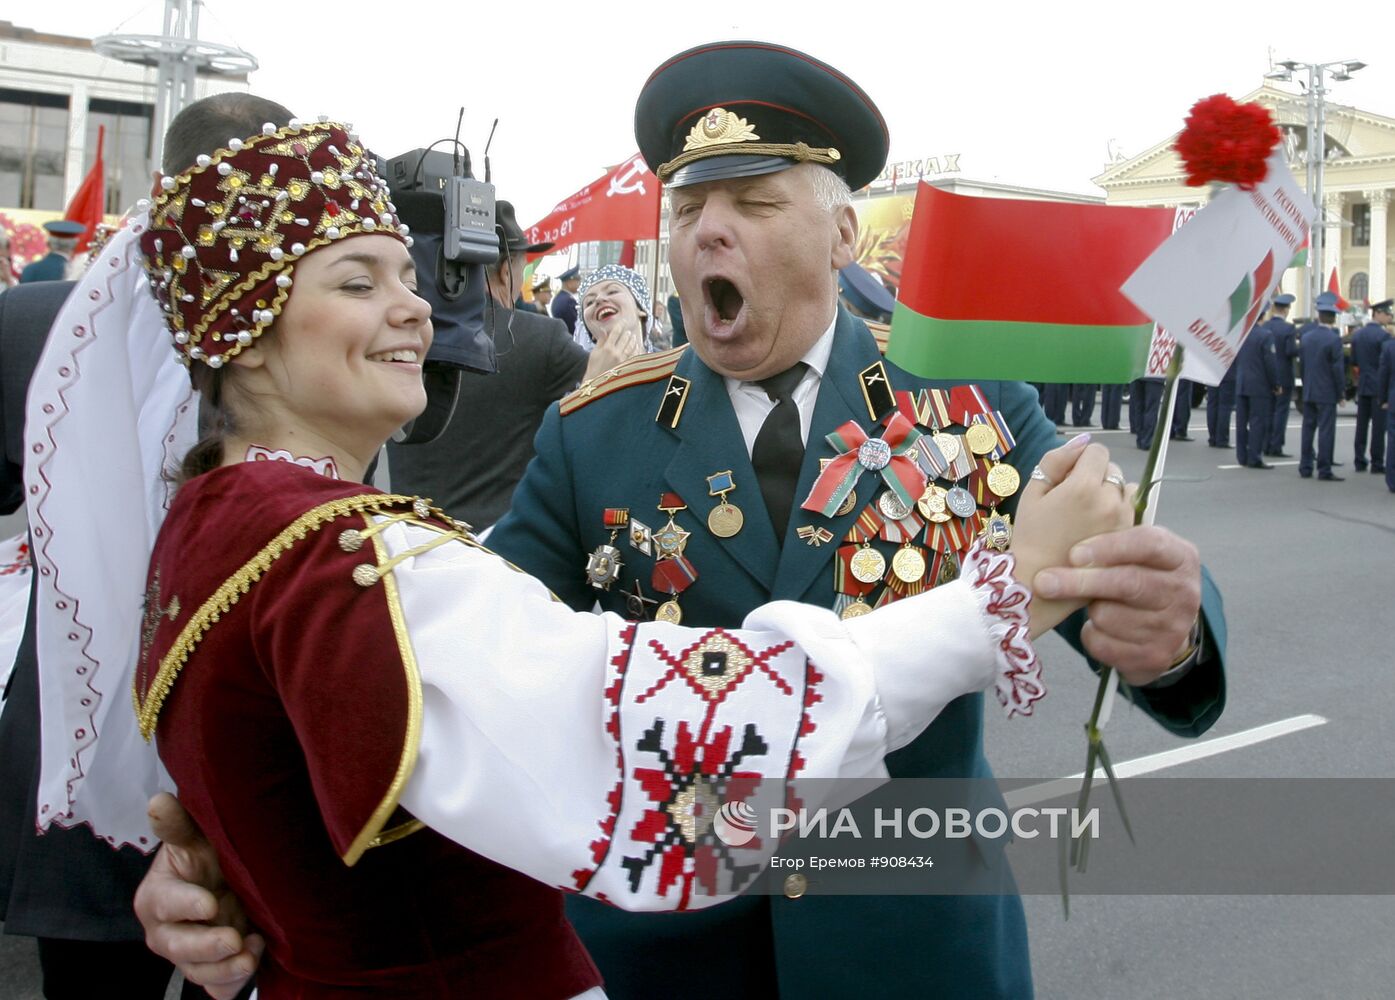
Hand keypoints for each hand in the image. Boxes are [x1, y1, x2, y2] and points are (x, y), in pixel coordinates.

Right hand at [134, 793, 260, 997]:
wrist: (229, 883)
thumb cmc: (208, 857)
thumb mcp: (196, 838)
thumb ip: (178, 825)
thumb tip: (159, 800)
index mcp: (157, 897)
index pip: (165, 903)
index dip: (186, 904)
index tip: (210, 902)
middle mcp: (167, 932)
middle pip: (179, 947)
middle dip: (206, 945)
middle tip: (234, 938)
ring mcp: (188, 957)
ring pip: (199, 973)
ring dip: (225, 968)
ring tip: (253, 951)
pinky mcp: (209, 974)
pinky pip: (217, 990)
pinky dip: (233, 983)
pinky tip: (255, 958)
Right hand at [583, 323, 644, 379]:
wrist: (596, 382)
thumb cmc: (593, 367)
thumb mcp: (594, 352)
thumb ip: (601, 341)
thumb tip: (605, 331)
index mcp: (607, 348)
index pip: (615, 333)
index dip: (620, 326)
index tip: (623, 322)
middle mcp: (616, 353)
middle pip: (624, 339)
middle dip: (627, 334)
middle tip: (628, 331)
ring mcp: (622, 360)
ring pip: (630, 347)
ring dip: (633, 341)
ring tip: (634, 337)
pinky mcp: (626, 366)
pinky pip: (633, 356)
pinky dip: (636, 350)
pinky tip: (637, 347)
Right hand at [1010, 437, 1133, 637]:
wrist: (1039, 584)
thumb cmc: (1030, 536)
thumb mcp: (1033, 493)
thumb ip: (1056, 460)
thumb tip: (1082, 441)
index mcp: (1084, 486)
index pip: (1096, 451)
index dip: (1078, 461)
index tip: (1064, 480)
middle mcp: (1110, 500)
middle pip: (1111, 469)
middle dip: (1094, 476)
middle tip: (1072, 501)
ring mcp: (1124, 520)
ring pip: (1124, 488)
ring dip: (1109, 493)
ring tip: (1086, 515)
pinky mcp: (1130, 537)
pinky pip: (1129, 510)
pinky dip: (1116, 512)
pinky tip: (1096, 528)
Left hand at [1033, 525, 1202, 685]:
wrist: (1165, 626)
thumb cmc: (1139, 577)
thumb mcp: (1136, 553)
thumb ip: (1109, 544)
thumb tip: (1065, 550)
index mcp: (1181, 557)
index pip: (1148, 545)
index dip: (1109, 547)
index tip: (1074, 554)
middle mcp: (1184, 593)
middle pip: (1127, 583)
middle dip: (1081, 582)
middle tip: (1044, 582)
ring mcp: (1173, 628)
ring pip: (1109, 616)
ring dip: (1091, 611)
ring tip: (1098, 606)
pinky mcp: (1155, 657)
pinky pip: (1103, 645)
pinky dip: (1091, 635)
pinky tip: (1101, 629)